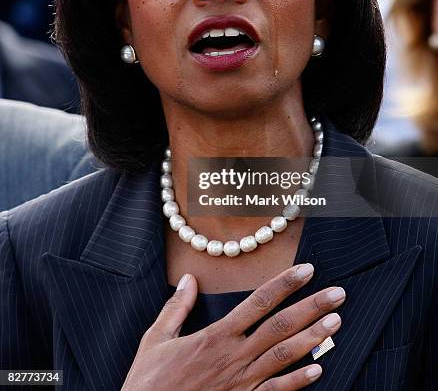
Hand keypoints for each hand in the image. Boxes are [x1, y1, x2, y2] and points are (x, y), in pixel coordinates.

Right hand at [122, 263, 344, 389]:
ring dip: (313, 338)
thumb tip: (188, 279)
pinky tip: (319, 369)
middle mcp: (234, 356)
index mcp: (216, 336)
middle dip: (311, 307)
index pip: (257, 302)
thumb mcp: (156, 339)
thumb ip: (176, 308)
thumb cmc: (150, 383)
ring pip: (284, 356)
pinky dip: (298, 382)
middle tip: (338, 293)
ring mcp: (242, 383)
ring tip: (336, 322)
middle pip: (280, 326)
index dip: (284, 284)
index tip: (306, 270)